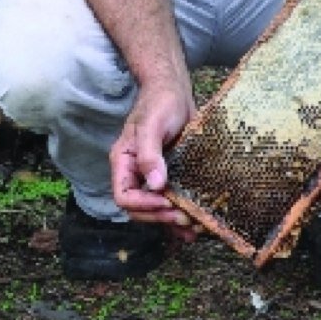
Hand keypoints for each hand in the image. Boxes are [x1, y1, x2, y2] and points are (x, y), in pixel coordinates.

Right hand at [109, 82, 199, 236]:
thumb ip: (150, 154)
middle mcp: (136, 173)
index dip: (144, 204)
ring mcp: (153, 177)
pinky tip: (196, 225)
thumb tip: (155, 184)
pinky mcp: (171, 177)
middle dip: (161, 216)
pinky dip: (181, 216)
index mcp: (124, 162)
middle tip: (186, 217)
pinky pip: (171, 203)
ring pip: (156, 210)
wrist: (176, 91)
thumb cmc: (160, 102)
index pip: (124, 196)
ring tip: (195, 227)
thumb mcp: (152, 124)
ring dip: (173, 222)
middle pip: (140, 209)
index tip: (167, 201)